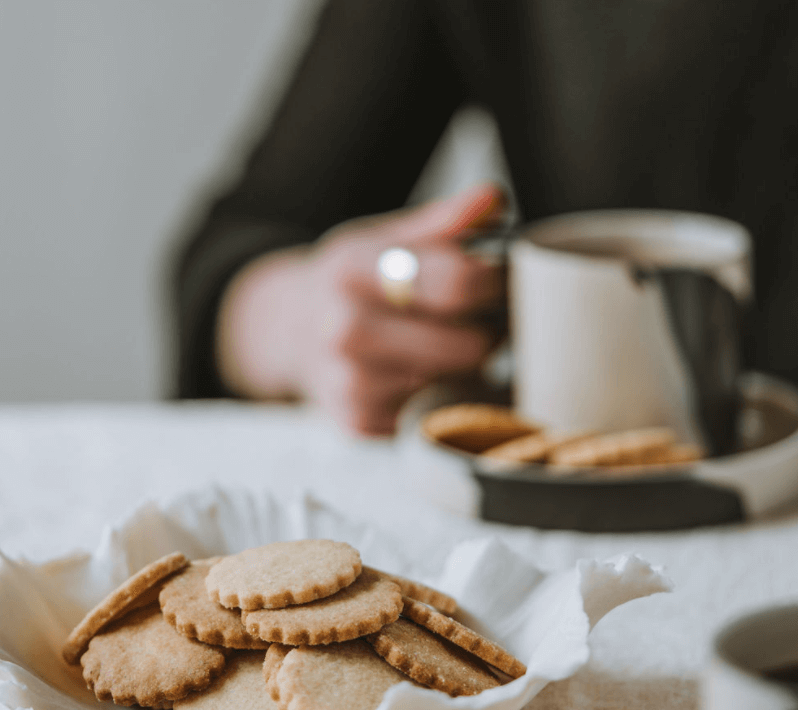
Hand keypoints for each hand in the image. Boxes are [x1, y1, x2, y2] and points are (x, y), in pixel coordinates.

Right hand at [216, 182, 506, 433]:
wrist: (289, 330)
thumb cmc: (352, 282)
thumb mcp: (385, 238)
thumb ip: (443, 222)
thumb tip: (491, 200)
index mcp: (354, 269)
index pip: (457, 281)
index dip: (499, 284)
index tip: (508, 283)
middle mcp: (344, 329)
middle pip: (467, 346)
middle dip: (491, 334)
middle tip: (486, 323)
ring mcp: (349, 382)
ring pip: (455, 384)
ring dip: (469, 370)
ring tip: (453, 347)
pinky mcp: (358, 422)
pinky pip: (434, 415)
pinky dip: (443, 398)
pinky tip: (426, 376)